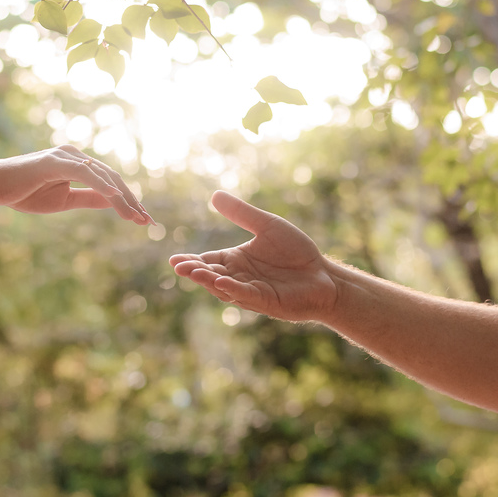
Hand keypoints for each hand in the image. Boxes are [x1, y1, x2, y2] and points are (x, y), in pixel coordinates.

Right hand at [0, 145, 151, 224]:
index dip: (127, 200)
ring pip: (104, 177)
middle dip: (132, 200)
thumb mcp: (64, 200)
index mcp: (77, 163)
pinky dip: (104, 188)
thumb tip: (113, 202)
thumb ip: (89, 198)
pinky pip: (87, 174)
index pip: (109, 181)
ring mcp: (67, 156)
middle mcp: (75, 155)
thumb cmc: (24, 193)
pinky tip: (117, 202)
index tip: (142, 219)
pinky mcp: (57, 161)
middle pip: (113, 178)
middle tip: (147, 221)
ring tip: (137, 217)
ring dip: (123, 198)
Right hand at [169, 191, 337, 322]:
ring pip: (225, 287)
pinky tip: (223, 282)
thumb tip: (214, 195)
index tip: (174, 259)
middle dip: (195, 271)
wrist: (323, 274)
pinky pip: (247, 295)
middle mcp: (239, 277)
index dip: (191, 261)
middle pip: (211, 275)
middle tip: (179, 266)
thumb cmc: (296, 252)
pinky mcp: (267, 301)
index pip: (208, 261)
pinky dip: (234, 289)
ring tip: (195, 272)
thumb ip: (242, 213)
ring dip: (210, 281)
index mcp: (236, 260)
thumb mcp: (267, 226)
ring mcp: (251, 291)